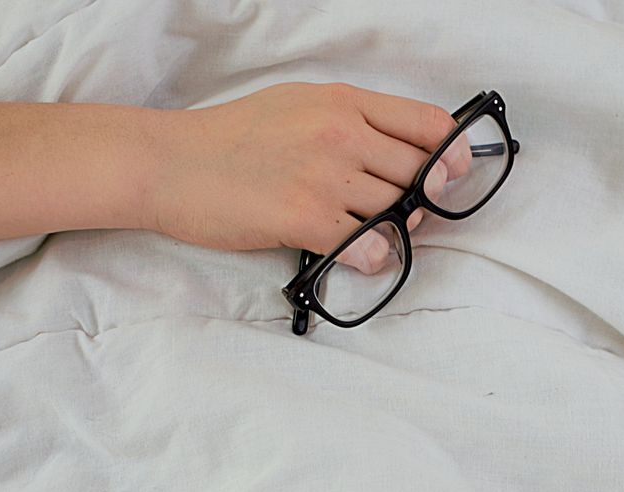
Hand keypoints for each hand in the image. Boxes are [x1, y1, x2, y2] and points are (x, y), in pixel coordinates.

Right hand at [145, 82, 470, 272]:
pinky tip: (358, 254)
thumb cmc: (230, 138)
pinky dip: (374, 256)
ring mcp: (324, 176)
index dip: (452, 153)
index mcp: (342, 102)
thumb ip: (350, 122)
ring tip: (372, 234)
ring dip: (398, 231)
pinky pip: (369, 245)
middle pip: (421, 174)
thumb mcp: (297, 105)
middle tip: (405, 213)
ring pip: (398, 211)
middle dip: (423, 200)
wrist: (169, 163)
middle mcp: (340, 133)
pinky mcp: (304, 217)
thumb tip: (399, 152)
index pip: (428, 124)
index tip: (453, 173)